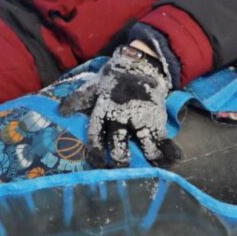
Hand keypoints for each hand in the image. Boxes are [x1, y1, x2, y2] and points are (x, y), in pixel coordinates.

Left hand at [59, 45, 180, 166]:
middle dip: (119, 161)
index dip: (95, 150)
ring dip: (149, 159)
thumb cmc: (113, 80)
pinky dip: (171, 150)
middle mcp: (121, 117)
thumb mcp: (92, 87)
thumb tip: (60, 112)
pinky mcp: (157, 118)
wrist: (140, 64)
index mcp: (103, 110)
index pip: (95, 134)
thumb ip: (77, 100)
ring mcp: (141, 118)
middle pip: (119, 144)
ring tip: (153, 171)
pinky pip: (164, 137)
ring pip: (144, 145)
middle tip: (121, 170)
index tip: (96, 162)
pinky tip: (176, 160)